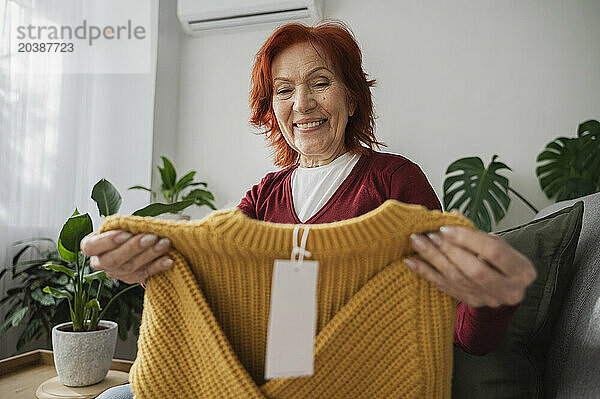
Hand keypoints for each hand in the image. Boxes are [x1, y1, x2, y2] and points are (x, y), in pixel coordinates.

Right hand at [80, 230, 172, 283]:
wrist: (144, 238)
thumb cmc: (131, 227)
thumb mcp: (126, 221)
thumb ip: (126, 224)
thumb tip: (138, 224)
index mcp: (92, 245)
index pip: (91, 247)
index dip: (107, 241)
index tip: (126, 233)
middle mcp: (100, 262)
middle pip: (112, 259)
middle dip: (134, 247)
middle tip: (151, 237)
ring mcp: (116, 272)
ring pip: (129, 267)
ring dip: (149, 255)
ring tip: (164, 243)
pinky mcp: (132, 278)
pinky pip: (144, 274)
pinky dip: (158, 266)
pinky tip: (168, 260)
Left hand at [405, 226, 536, 307]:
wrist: (503, 285)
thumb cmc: (500, 260)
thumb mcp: (496, 244)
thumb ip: (476, 232)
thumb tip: (453, 215)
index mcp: (521, 270)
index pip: (493, 252)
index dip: (468, 239)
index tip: (446, 228)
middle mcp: (508, 289)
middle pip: (474, 269)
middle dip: (448, 250)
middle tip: (428, 235)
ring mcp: (488, 299)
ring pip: (456, 279)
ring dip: (433, 259)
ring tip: (418, 242)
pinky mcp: (471, 303)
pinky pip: (444, 287)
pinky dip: (426, 273)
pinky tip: (412, 262)